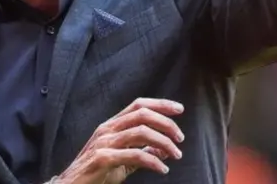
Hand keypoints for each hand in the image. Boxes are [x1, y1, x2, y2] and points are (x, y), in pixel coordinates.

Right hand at [52, 98, 184, 183]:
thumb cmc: (95, 172)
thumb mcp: (122, 159)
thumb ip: (142, 151)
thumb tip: (165, 149)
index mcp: (112, 125)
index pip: (138, 105)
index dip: (160, 104)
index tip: (180, 109)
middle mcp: (107, 129)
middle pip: (143, 115)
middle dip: (167, 124)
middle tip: (180, 138)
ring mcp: (103, 143)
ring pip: (141, 132)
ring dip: (164, 142)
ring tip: (176, 154)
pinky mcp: (102, 159)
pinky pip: (135, 155)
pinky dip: (153, 161)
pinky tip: (162, 169)